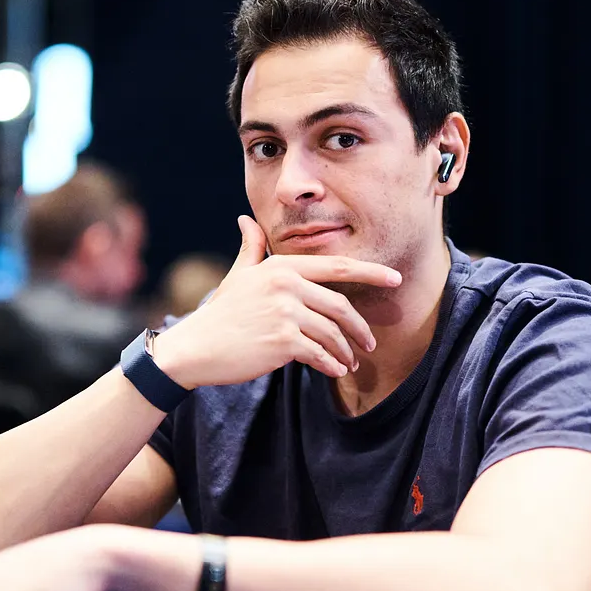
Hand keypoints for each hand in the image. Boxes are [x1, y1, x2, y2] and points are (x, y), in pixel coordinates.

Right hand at [149, 216, 400, 387]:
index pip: (337, 268)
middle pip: (341, 306)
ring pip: (333, 334)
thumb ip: (252, 248)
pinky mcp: (283, 341)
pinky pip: (321, 354)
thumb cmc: (220, 313)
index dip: (371, 272)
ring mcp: (285, 313)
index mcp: (281, 267)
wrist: (195, 347)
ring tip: (350, 363)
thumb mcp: (238, 276)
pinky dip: (332, 365)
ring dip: (346, 352)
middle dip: (361, 328)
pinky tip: (335, 371)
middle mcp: (286, 285)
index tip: (395, 278)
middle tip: (371, 343)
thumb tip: (245, 219)